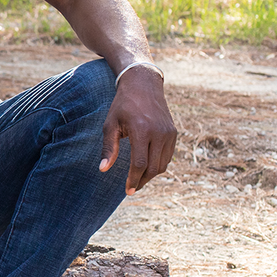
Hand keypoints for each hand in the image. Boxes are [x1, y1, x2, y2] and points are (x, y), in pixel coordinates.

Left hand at [100, 68, 175, 193]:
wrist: (143, 85)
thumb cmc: (122, 105)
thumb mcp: (110, 124)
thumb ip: (108, 148)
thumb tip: (103, 170)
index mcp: (142, 130)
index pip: (140, 163)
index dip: (133, 179)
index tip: (127, 191)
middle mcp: (159, 133)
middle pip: (153, 167)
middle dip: (142, 181)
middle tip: (131, 189)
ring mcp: (169, 133)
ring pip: (163, 164)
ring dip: (151, 175)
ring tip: (137, 180)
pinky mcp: (173, 133)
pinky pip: (168, 156)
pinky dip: (158, 165)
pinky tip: (146, 169)